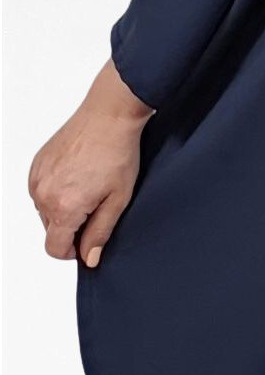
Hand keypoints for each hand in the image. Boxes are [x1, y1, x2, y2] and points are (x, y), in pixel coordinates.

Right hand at [28, 58, 152, 269]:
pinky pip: (41, 189)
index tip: (88, 241)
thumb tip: (90, 258)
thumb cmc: (118, 153)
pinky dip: (56, 190)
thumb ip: (100, 233)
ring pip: (45, 210)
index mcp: (63, 207)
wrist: (109, 116)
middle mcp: (42, 194)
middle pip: (50, 230)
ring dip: (63, 207)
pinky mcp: (36, 164)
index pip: (55, 249)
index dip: (73, 251)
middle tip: (97, 205)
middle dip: (72, 226)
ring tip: (89, 187)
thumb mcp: (118, 200)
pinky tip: (78, 176)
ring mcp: (36, 177)